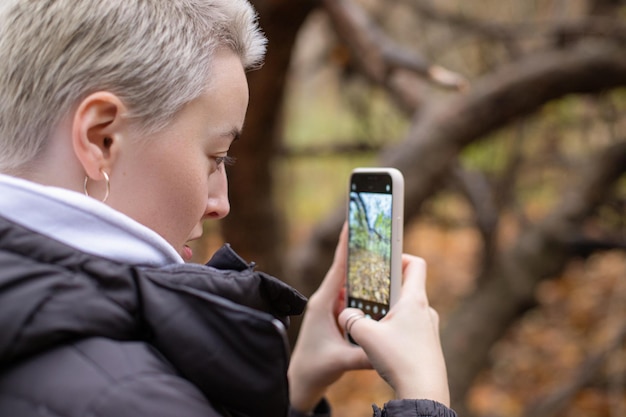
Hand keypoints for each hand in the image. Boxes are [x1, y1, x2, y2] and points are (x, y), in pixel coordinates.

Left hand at [288, 224, 371, 412]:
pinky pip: (355, 298)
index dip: (345, 244)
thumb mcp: (340, 361)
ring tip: (386, 258)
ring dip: (367, 273)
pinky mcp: (338, 317)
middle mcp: (328, 300)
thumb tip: (386, 348)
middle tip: (379, 235)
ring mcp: (333, 308)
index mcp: (324, 302)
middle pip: (347, 271)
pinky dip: (367, 292)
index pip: (338, 268)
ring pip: (353, 285)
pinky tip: (383, 289)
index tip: (351, 222)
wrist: (302, 381)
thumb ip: (363, 355)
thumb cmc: (315, 368)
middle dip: (362, 253)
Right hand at [338, 255, 450, 406]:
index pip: (415, 264)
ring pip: (407, 310)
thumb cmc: (399, 359)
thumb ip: (351, 320)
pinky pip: (411, 328)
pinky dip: (396, 328)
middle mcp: (426, 311)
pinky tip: (381, 344)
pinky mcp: (428, 345)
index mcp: (414, 300)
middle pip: (408, 287)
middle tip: (368, 292)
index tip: (383, 261)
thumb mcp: (366, 336)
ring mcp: (429, 329)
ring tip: (371, 321)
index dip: (400, 256)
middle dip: (387, 287)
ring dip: (389, 310)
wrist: (424, 393)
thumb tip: (345, 315)